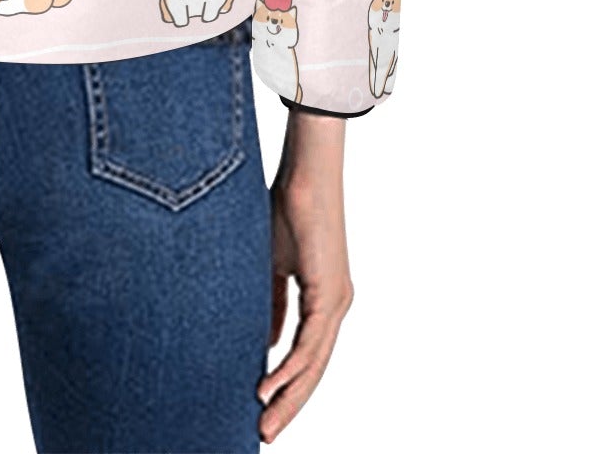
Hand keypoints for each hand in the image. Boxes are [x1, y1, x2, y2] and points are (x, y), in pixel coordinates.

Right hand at [257, 111, 352, 442]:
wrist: (306, 173)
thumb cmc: (286, 207)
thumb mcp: (271, 265)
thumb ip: (270, 303)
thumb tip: (263, 341)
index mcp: (323, 299)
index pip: (306, 355)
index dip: (286, 385)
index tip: (263, 408)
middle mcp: (335, 306)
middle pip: (313, 369)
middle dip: (289, 404)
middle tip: (264, 433)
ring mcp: (336, 302)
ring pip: (314, 365)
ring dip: (288, 396)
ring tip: (265, 422)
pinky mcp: (330, 294)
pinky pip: (310, 343)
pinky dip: (288, 368)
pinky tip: (268, 386)